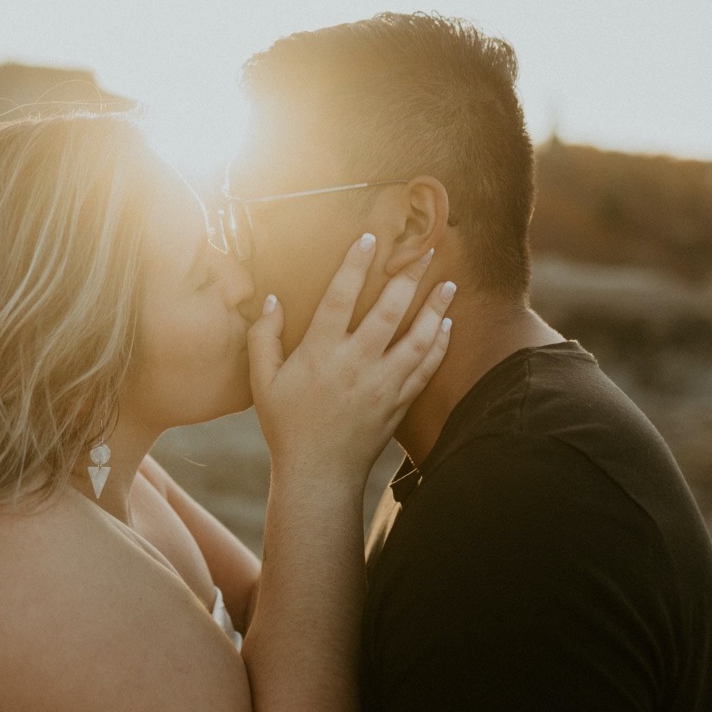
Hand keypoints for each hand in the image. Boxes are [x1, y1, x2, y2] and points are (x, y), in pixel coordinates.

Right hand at [248, 233, 454, 480]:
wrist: (318, 474)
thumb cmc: (286, 426)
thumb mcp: (262, 382)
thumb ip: (263, 337)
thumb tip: (272, 299)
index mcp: (320, 353)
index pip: (340, 296)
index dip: (355, 264)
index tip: (370, 237)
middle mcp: (355, 364)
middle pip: (390, 310)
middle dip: (410, 276)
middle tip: (427, 249)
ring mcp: (382, 384)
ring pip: (418, 338)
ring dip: (436, 308)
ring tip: (449, 283)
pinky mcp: (399, 403)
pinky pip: (426, 368)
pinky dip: (439, 344)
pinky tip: (446, 326)